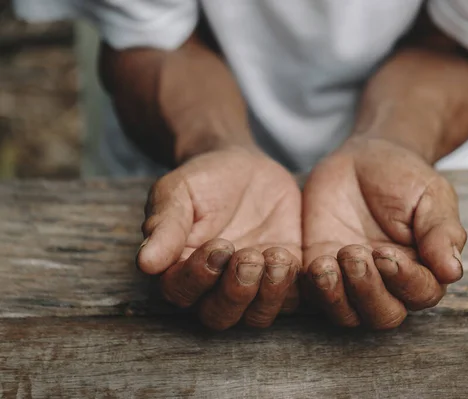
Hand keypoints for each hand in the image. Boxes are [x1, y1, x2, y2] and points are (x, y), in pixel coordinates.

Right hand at [136, 145, 301, 329]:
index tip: (218, 245)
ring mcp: (252, 286)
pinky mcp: (284, 277)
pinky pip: (293, 298)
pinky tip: (292, 257)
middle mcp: (214, 287)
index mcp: (179, 270)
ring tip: (276, 256)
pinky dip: (294, 286)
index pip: (181, 292)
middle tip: (248, 255)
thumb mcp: (177, 192)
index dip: (199, 276)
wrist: (243, 166)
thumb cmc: (202, 180)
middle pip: (220, 315)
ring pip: (257, 316)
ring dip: (269, 294)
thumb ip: (164, 225)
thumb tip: (145, 263)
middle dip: (236, 292)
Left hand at [302, 137, 465, 328]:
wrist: (363, 157)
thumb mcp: (431, 194)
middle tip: (355, 254)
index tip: (386, 252)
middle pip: (384, 315)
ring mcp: (351, 280)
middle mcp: (388, 283)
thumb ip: (442, 231)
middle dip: (368, 292)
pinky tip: (313, 264)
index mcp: (423, 268)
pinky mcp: (320, 269)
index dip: (405, 280)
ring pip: (348, 314)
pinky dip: (312, 288)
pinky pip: (314, 295)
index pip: (421, 293)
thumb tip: (453, 271)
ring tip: (328, 262)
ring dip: (337, 295)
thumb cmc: (404, 176)